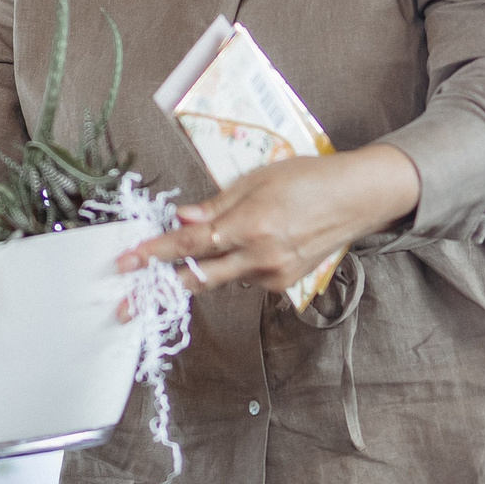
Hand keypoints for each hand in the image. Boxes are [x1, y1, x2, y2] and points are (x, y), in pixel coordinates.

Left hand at [119, 144, 419, 296]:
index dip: (155, 254)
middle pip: (197, 277)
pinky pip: (243, 278)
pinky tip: (245, 246)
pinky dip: (233, 266)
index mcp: (251, 224)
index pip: (190, 243)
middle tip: (126, 305)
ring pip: (220, 278)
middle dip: (159, 291)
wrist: (358, 199)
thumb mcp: (258, 178)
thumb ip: (217, 204)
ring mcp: (273, 275)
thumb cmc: (310, 178)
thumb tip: (181, 217)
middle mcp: (260, 256)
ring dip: (198, 272)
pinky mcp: (283, 284)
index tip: (127, 263)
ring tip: (177, 269)